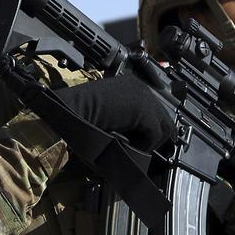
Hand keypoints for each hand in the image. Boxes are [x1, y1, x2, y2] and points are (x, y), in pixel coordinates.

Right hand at [56, 74, 175, 153]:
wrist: (70, 110)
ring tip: (137, 149)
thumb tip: (138, 136)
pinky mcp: (142, 111)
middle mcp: (139, 86)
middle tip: (151, 150)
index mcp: (129, 84)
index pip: (154, 106)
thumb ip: (124, 118)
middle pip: (164, 115)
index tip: (151, 140)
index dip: (154, 125)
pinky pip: (155, 134)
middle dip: (159, 135)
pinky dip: (145, 145)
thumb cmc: (79, 114)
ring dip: (151, 141)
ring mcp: (143, 97)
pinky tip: (131, 148)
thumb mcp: (107, 113)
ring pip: (163, 126)